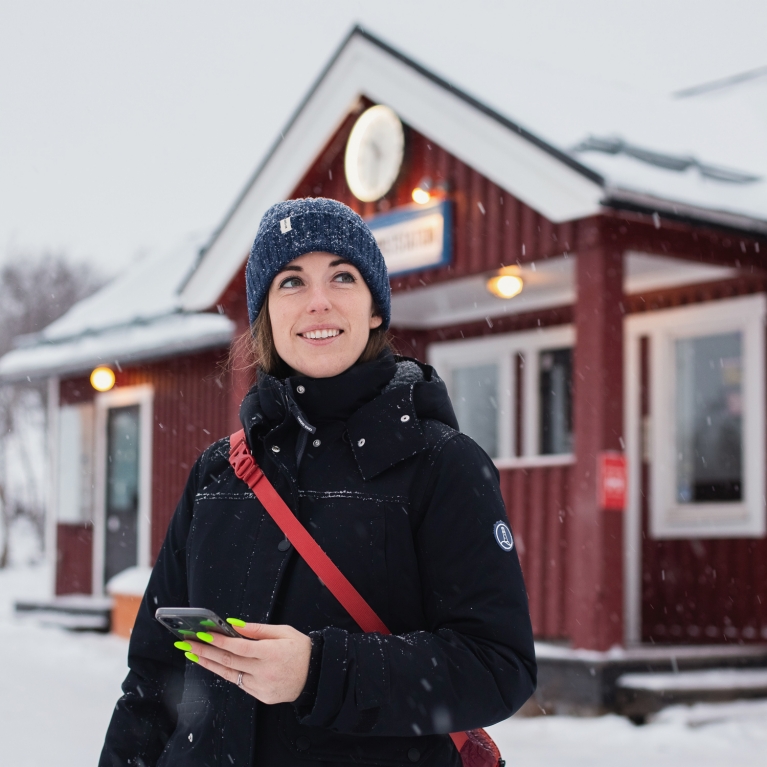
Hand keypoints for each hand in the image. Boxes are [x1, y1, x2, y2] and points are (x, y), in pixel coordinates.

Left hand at [180, 622, 311, 704]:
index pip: (239, 647)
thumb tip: (235, 625)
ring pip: (229, 674)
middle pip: (228, 661)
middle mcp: (265, 671)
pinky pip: (240, 683)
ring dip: (209, 664)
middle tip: (186, 644)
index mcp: (272, 653)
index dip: (219, 641)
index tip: (202, 634)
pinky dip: (226, 672)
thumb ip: (258, 629)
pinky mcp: (261, 696)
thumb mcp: (284, 632)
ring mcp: (262, 687)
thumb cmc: (301, 650)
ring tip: (192, 654)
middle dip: (204, 651)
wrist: (315, 676)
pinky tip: (215, 664)